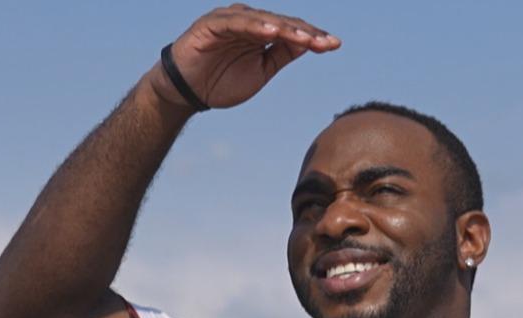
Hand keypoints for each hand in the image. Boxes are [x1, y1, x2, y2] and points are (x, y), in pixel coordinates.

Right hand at [150, 4, 339, 109]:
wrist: (187, 92)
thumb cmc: (221, 81)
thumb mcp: (260, 72)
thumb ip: (281, 55)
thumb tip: (307, 44)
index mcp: (261, 32)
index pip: (292, 31)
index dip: (313, 37)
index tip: (335, 45)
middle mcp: (249, 21)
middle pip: (283, 22)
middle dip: (306, 33)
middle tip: (326, 43)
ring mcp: (230, 20)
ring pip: (263, 20)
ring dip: (285, 28)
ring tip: (304, 38)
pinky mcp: (212, 23)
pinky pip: (236, 22)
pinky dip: (255, 26)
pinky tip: (272, 32)